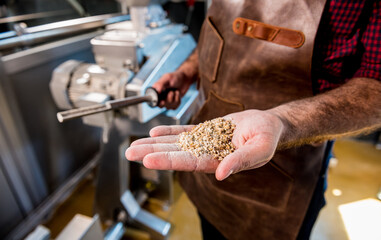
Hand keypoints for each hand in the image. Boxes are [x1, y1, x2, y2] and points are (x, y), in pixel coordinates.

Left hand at [125, 110, 284, 179]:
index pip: (188, 163)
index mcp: (218, 161)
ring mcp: (204, 142)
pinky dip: (169, 132)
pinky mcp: (205, 130)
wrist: (268, 124)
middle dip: (152, 153)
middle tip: (130, 153)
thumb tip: (220, 174)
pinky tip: (154, 131)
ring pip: (175, 143)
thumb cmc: (267, 137)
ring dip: (155, 143)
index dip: (168, 161)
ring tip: (134, 145)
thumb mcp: (260, 148)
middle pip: (175, 154)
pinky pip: (184, 131)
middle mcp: (207, 153)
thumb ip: (241, 160)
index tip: (148, 160)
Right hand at [152, 71, 193, 108]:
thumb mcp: (167, 78)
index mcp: (156, 90)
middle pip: (161, 105)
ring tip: (175, 91)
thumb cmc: (175, 77)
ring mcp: (166, 100)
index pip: (152, 100)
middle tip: (171, 92)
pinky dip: (178, 101)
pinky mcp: (173, 103)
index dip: (156, 102)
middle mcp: (160, 96)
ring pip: (168, 106)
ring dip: (174, 99)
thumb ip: (160, 84)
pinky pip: (174, 107)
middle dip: (168, 99)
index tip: (162, 100)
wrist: (185, 79)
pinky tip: (178, 94)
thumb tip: (157, 91)